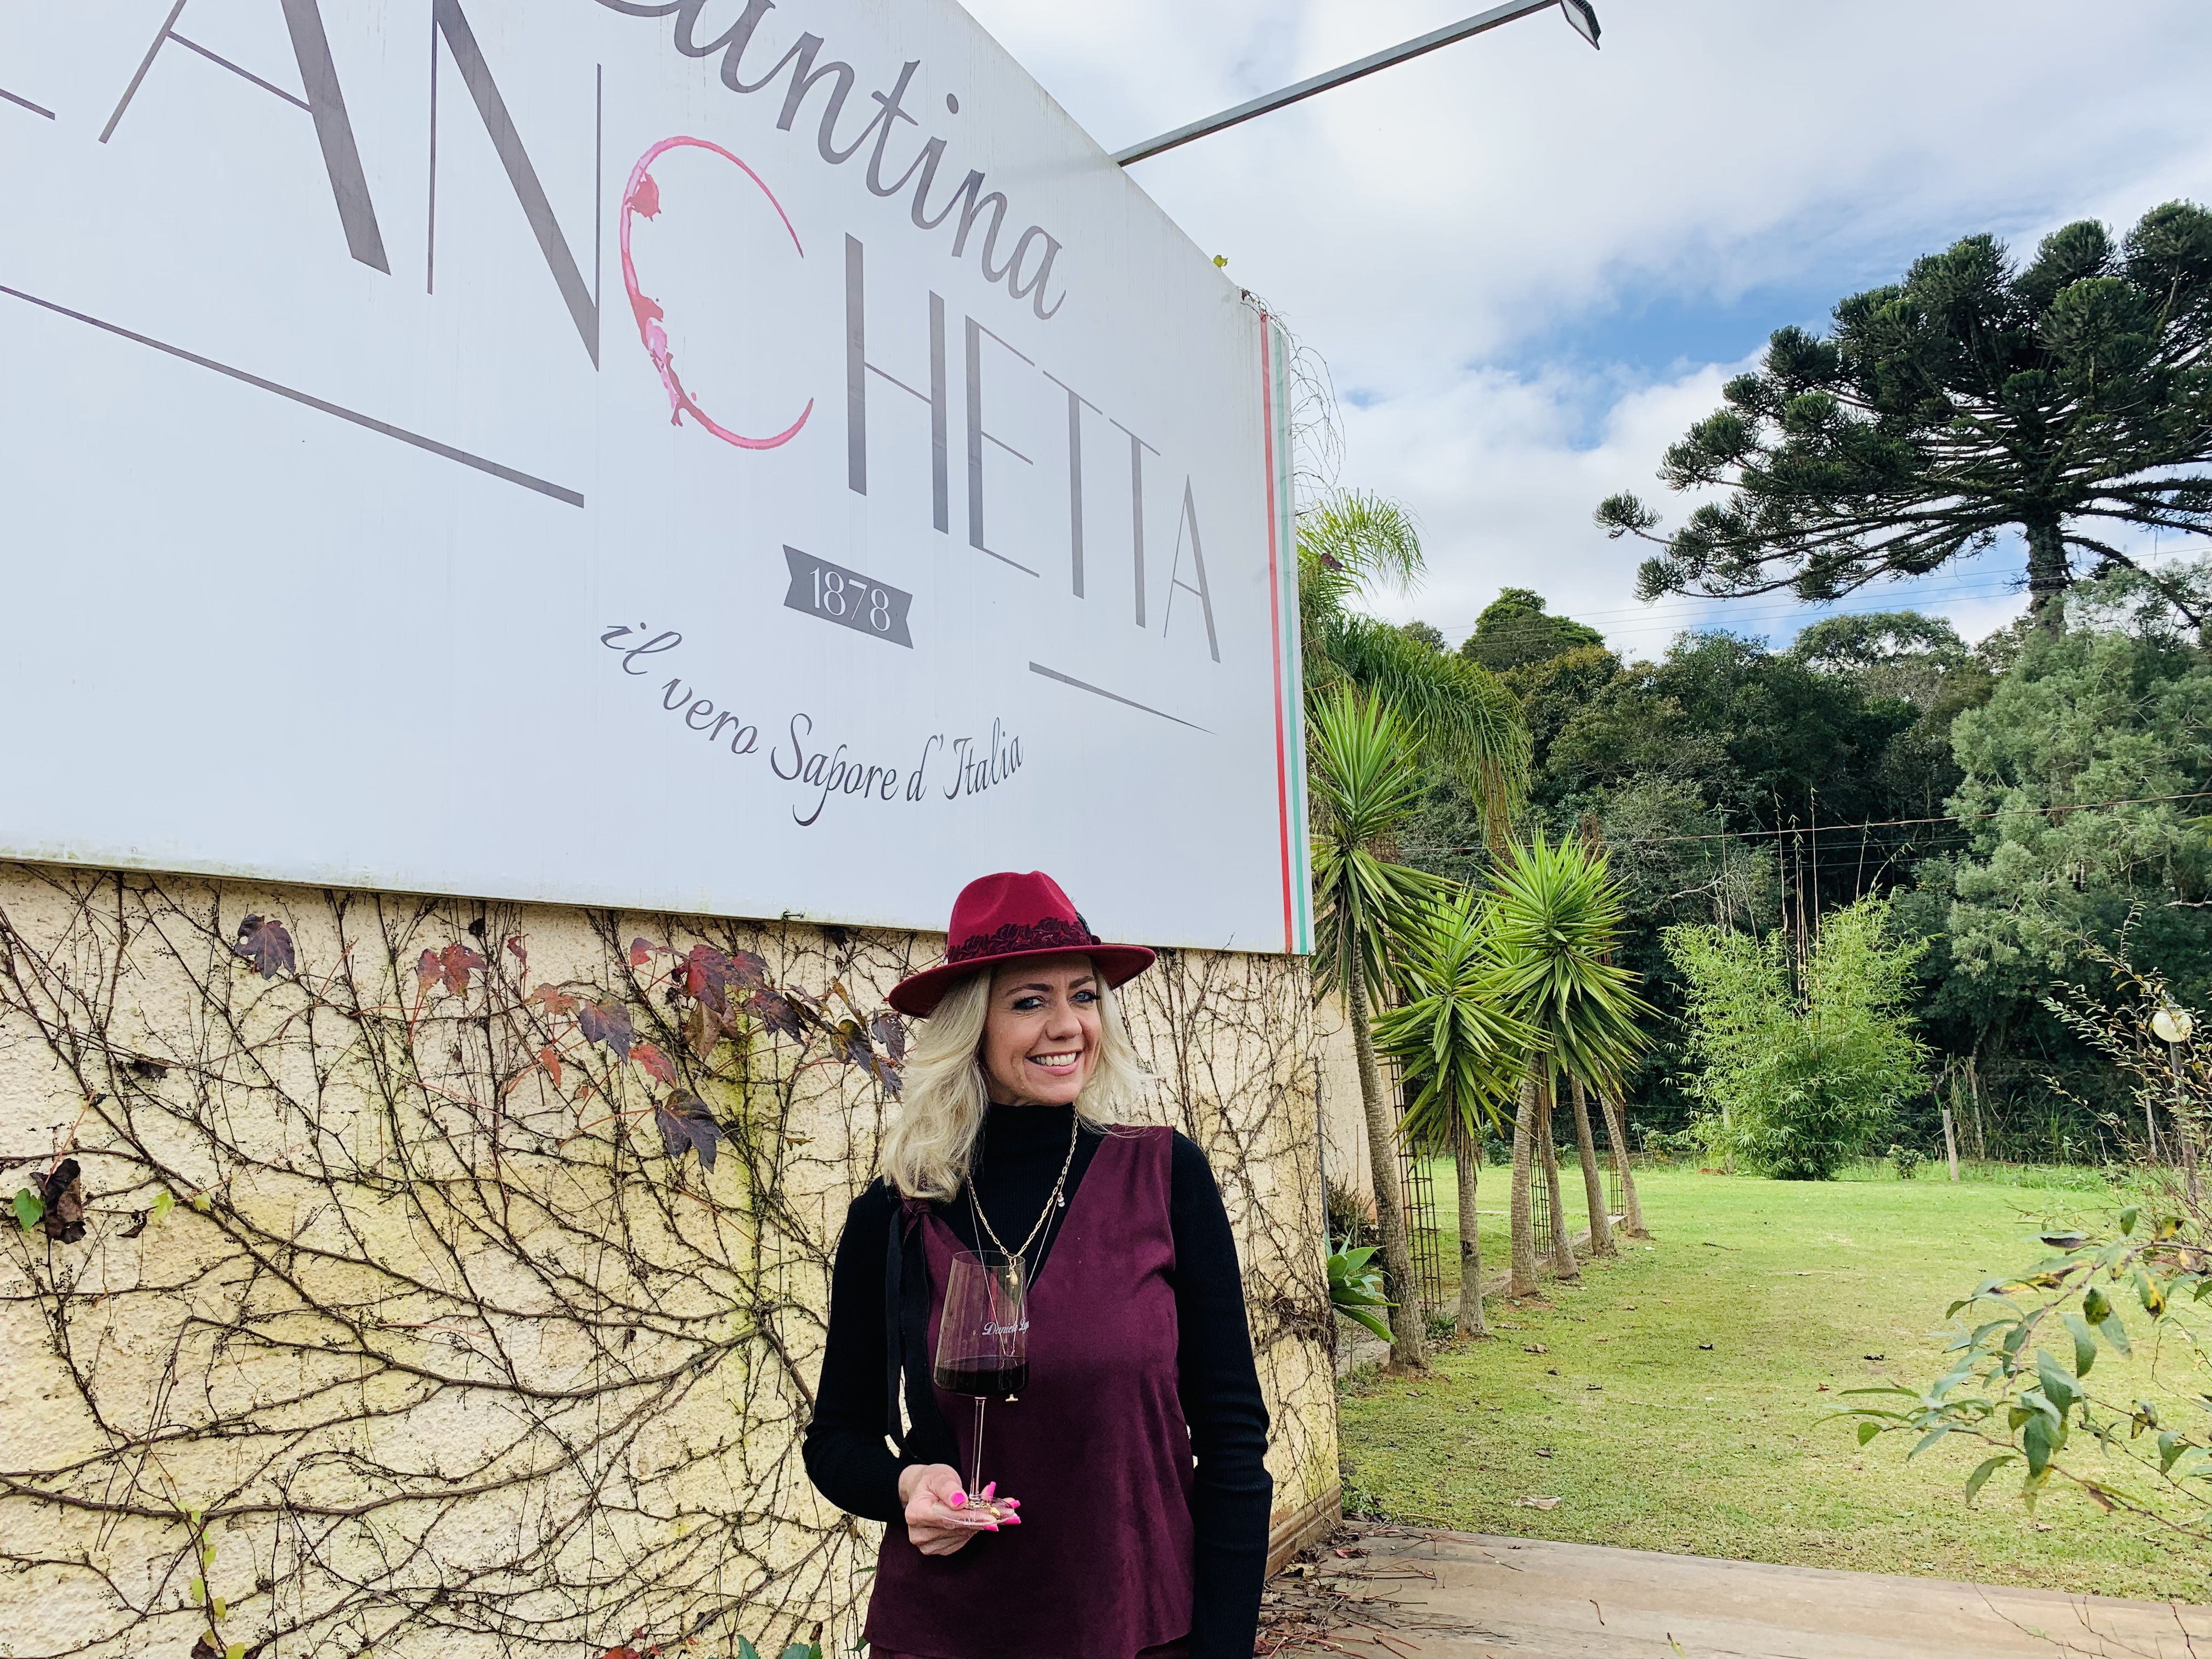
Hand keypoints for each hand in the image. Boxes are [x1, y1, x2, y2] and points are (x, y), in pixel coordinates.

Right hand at [897, 1463, 1020, 1555]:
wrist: (922, 1492)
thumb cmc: (932, 1481)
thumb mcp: (940, 1475)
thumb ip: (949, 1488)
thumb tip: (960, 1501)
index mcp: (917, 1514)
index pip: (949, 1518)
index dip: (973, 1517)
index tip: (994, 1517)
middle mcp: (920, 1534)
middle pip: (959, 1528)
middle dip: (985, 1518)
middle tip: (1010, 1512)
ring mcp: (929, 1545)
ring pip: (964, 1534)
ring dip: (984, 1523)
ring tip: (1001, 1511)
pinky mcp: (940, 1550)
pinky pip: (963, 1539)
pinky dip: (977, 1529)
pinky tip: (985, 1519)